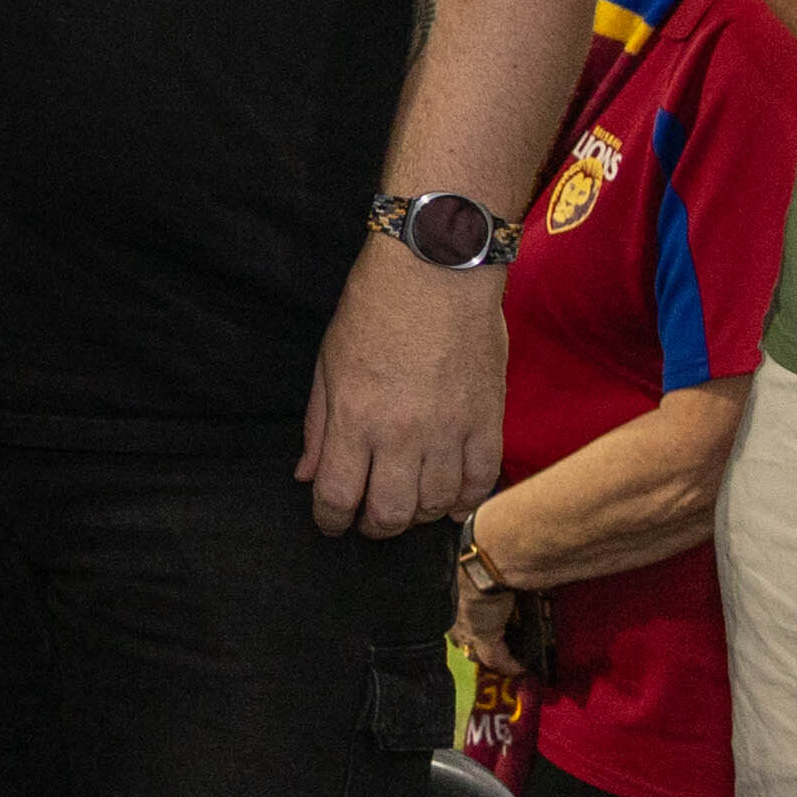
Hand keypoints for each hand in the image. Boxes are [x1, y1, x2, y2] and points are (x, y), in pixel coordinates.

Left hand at [303, 252, 502, 534]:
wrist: (437, 269)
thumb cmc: (374, 308)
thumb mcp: (327, 363)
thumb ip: (318, 426)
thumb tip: (307, 475)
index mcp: (355, 419)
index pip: (338, 497)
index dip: (331, 520)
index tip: (331, 522)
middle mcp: (402, 434)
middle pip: (390, 514)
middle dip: (375, 527)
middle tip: (370, 520)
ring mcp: (450, 430)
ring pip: (436, 504)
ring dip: (419, 515)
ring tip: (409, 505)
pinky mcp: (489, 419)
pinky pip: (481, 480)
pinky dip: (466, 500)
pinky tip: (452, 502)